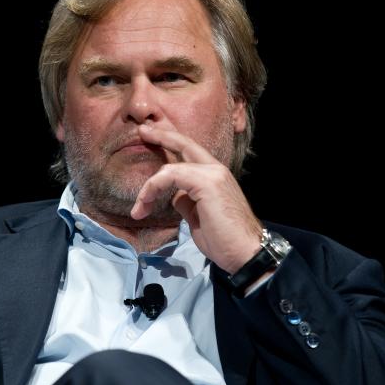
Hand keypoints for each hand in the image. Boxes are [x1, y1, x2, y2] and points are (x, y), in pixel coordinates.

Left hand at [130, 123, 262, 272]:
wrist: (245, 253)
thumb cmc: (223, 240)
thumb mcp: (198, 217)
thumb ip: (186, 201)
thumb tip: (173, 196)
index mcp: (214, 177)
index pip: (190, 153)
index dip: (171, 144)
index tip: (150, 139)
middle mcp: (216, 169)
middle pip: (185, 143)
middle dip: (161, 136)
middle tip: (142, 131)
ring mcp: (213, 174)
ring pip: (171, 168)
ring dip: (149, 187)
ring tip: (139, 207)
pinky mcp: (207, 182)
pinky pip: (171, 176)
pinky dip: (153, 187)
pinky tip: (145, 202)